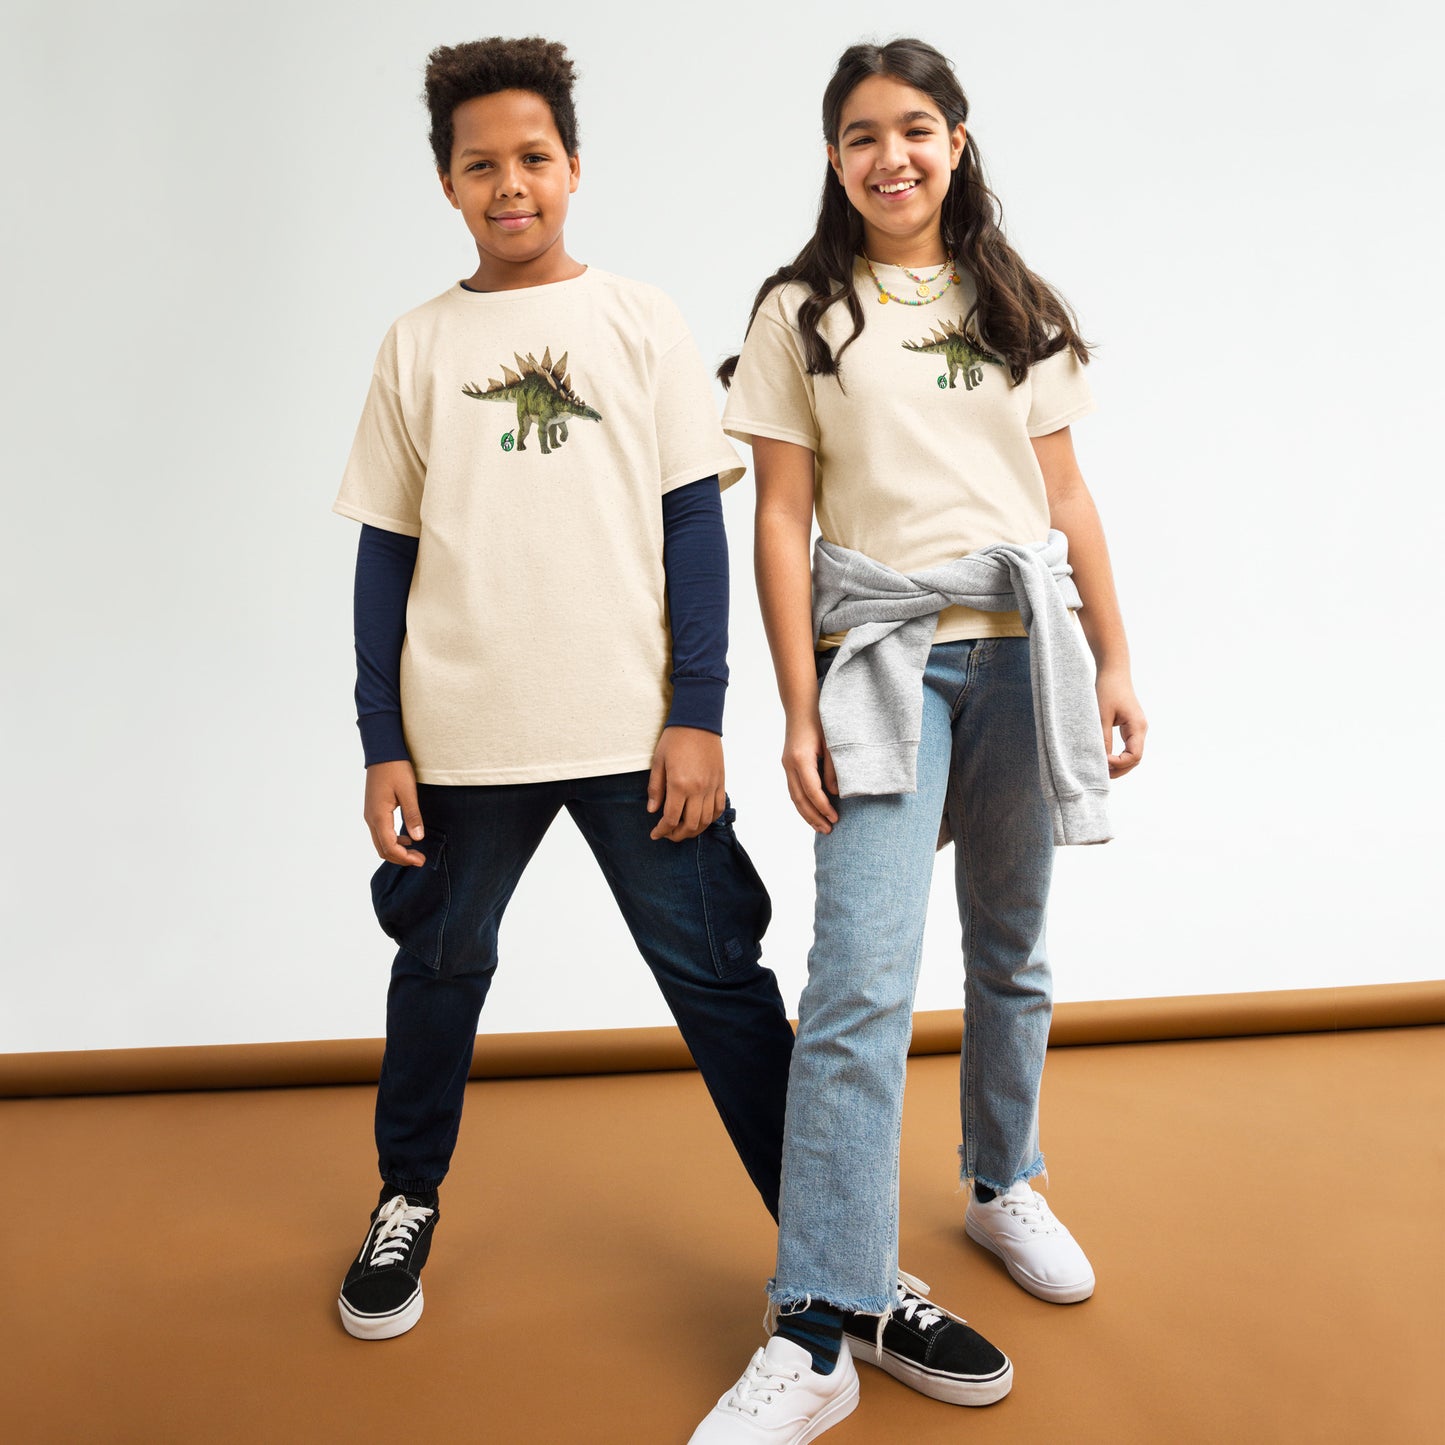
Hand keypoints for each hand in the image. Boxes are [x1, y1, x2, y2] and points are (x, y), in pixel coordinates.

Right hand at [364, 760, 426, 864]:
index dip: (405, 858)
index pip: (389, 847)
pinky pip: (380, 832)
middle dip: (401, 858)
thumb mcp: (408, 791)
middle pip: (382, 849)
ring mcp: (370, 814)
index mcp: (379, 816)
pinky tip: (407, 838)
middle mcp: (371, 818)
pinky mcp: (373, 810)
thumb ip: (412, 815)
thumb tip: (418, 838)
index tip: (421, 860)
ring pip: (380, 842)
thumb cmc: (395, 768)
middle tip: (420, 859)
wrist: (382, 752)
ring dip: (396, 851)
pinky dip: (392, 841)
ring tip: (415, 851)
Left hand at [647, 727, 725, 841]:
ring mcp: (712, 786)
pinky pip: (719, 807)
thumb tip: (652, 810)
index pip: (671, 818)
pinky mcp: (721, 782)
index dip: (662, 830)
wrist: (698, 721)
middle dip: (677, 835)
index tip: (655, 834)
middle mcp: (698, 789)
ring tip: (683, 829)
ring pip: (706, 820)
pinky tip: (700, 819)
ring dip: (694, 830)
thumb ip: (655, 788)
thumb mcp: (658, 762)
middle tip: (668, 834)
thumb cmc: (675, 739)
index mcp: (679, 784)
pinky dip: (710, 818)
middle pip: (690, 825)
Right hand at [781, 709, 839, 832]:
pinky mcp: (789, 765)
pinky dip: (803, 803)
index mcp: (801, 758)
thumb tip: (835, 793)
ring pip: (794, 796)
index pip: (812, 790)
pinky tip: (812, 812)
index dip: (823, 807)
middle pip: (799, 798)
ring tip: (821, 827)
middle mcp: (789, 764)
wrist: (801, 706)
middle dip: (814, 816)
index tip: (835, 818)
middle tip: (829, 830)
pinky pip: (794, 789)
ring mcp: (787, 765)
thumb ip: (833, 769)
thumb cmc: (820, 721)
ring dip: (807, 814)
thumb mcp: (832, 743)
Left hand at [1097, 668, 1146, 778]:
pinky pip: (1127, 748)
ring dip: (1119, 765)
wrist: (1114, 672)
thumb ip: (1103, 738)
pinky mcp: (1130, 727)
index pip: (1134, 756)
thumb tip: (1102, 760)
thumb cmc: (1108, 690)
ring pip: (1132, 755)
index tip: (1102, 763)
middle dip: (1119, 769)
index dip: (1118, 764)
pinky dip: (1118, 756)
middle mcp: (1141, 730)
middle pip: (1135, 759)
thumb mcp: (1102, 716)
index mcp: (1137, 727)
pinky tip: (1105, 759)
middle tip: (1099, 774)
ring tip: (1101, 770)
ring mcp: (1137, 729)